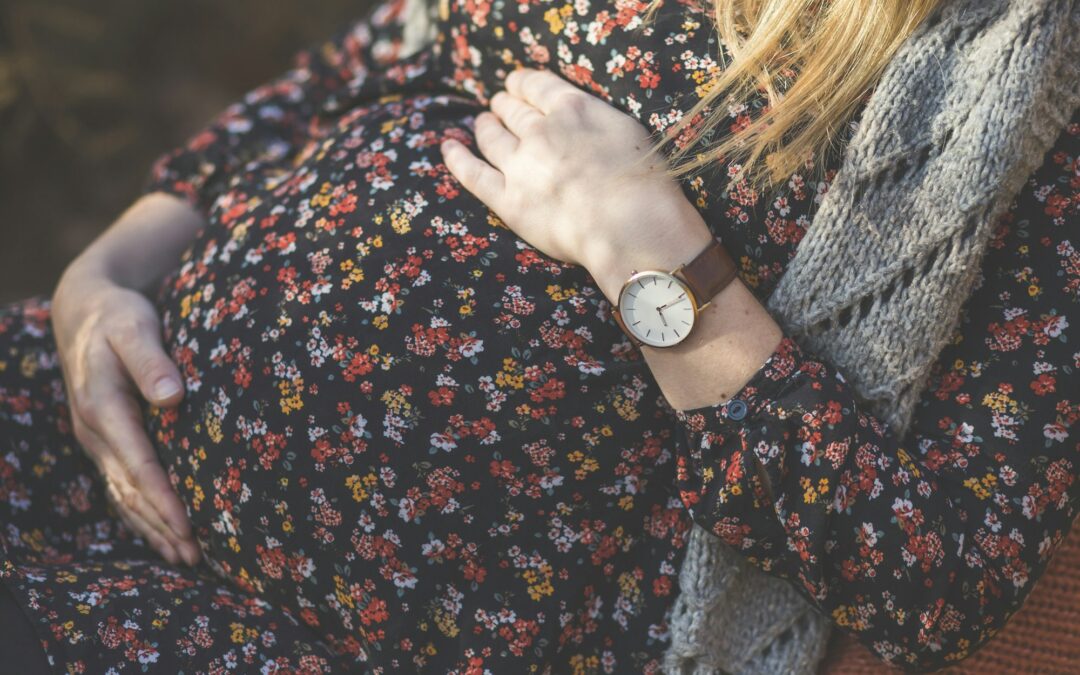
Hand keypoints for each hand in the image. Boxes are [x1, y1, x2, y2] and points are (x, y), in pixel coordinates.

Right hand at [52, 264, 199, 565]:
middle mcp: (94, 431)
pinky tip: (161, 535)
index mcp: (102, 407)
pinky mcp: (104, 441)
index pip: (138, 464)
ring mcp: (95, 440)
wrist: (84, 310)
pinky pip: (119, 486)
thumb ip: (151, 358)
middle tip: (197, 557)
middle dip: (162, 526)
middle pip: (130, 490)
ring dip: (152, 528)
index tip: (189, 527)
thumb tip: (172, 396)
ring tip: (185, 558)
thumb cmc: (118, 316)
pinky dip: (140, 514)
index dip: (163, 499)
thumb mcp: (134, 326)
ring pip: (123, 495)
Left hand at [440, 67, 712, 301]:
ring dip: (485, 126)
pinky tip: (449, 147)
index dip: (522, 83)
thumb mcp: (626, 129)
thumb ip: (593, 115)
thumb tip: (574, 111)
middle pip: (512, 110)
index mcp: (571, 108)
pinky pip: (473, 174)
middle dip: (504, 105)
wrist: (631, 227)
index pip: (536, 86)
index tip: (517, 84)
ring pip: (492, 137)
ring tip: (482, 123)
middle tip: (501, 105)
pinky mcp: (509, 202)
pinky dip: (457, 158)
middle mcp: (540, 131)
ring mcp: (520, 167)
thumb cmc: (643, 182)